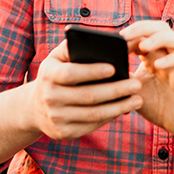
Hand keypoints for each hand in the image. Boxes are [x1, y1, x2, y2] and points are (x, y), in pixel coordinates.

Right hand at [27, 40, 141, 140]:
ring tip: (138, 99)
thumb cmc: (56, 74)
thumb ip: (74, 46)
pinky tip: (124, 110)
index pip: (71, 73)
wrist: (35, 107)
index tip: (114, 67)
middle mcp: (49, 97)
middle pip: (88, 95)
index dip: (92, 71)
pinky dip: (110, 117)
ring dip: (119, 107)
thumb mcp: (57, 58)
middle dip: (116, 90)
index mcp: (48, 74)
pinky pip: (91, 125)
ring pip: (93, 114)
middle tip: (137, 84)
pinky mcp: (64, 133)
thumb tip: (101, 40)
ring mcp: (56, 117)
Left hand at [121, 21, 173, 143]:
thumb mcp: (133, 90)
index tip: (116, 39)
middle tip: (126, 35)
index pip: (146, 32)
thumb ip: (121, 77)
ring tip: (143, 46)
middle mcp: (170, 56)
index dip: (132, 32)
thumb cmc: (156, 105)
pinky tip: (157, 65)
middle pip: (162, 28)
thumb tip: (98, 68)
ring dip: (160, 38)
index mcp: (155, 55)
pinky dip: (173, 59)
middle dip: (143, 28)